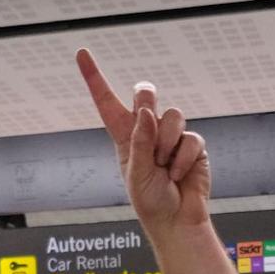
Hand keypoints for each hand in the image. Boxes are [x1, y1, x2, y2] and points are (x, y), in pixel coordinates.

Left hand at [78, 49, 209, 233]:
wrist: (177, 221)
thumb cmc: (150, 201)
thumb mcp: (136, 173)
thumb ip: (140, 141)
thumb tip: (147, 111)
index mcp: (124, 136)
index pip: (106, 102)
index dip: (94, 77)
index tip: (81, 52)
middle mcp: (147, 131)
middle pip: (144, 93)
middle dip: (147, 100)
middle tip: (148, 121)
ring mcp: (171, 136)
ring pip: (173, 115)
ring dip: (166, 142)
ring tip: (164, 166)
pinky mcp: (193, 146)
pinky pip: (191, 138)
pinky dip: (183, 158)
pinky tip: (178, 174)